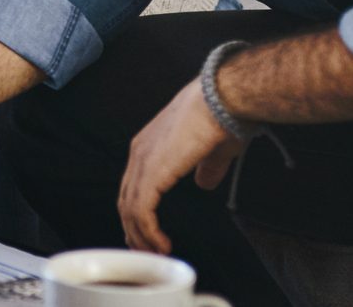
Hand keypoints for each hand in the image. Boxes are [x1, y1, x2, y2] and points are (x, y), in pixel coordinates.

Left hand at [117, 79, 245, 253]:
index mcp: (149, 145)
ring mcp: (143, 161)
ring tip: (156, 254)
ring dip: (141, 237)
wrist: (226, 98)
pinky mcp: (152, 171)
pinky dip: (148, 231)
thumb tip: (204, 183)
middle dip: (135, 230)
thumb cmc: (225, 116)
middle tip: (146, 251)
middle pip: (126, 200)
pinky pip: (141, 210)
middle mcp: (139, 152)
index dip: (138, 213)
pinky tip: (160, 244)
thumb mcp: (214, 150)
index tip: (146, 233)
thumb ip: (206, 168)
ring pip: (131, 209)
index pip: (133, 186)